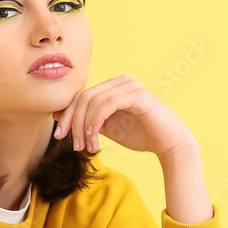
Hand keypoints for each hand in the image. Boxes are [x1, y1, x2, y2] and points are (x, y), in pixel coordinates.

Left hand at [52, 75, 194, 157]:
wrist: (169, 143)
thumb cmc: (140, 135)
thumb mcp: (106, 128)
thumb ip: (86, 120)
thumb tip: (58, 115)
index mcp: (112, 87)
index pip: (81, 96)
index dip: (67, 115)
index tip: (59, 135)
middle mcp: (119, 81)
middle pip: (83, 97)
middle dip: (73, 122)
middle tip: (72, 145)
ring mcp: (129, 86)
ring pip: (93, 101)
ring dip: (85, 127)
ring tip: (85, 146)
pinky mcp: (136, 95)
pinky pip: (107, 104)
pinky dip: (96, 121)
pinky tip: (93, 137)